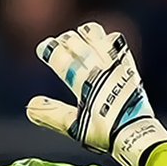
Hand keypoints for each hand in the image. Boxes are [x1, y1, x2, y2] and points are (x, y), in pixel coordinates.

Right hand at [26, 21, 166, 165]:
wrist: (136, 133)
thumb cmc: (105, 132)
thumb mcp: (74, 127)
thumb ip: (52, 114)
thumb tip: (30, 106)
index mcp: (83, 84)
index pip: (63, 60)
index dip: (51, 51)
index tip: (43, 47)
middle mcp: (99, 72)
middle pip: (79, 46)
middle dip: (67, 41)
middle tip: (60, 41)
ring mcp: (116, 68)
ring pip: (100, 41)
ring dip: (89, 35)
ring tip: (82, 32)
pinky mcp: (129, 70)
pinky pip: (119, 48)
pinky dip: (110, 42)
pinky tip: (107, 39)